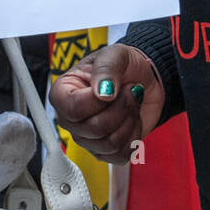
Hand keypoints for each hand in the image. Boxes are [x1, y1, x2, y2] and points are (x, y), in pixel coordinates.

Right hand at [49, 45, 164, 163]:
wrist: (145, 79)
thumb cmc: (124, 65)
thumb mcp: (115, 54)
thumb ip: (106, 68)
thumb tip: (102, 92)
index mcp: (63, 92)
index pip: (73, 109)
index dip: (98, 101)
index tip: (114, 86)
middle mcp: (71, 118)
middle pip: (94, 129)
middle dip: (121, 108)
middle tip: (129, 91)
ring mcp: (87, 137)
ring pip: (109, 143)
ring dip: (129, 120)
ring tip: (131, 103)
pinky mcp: (106, 150)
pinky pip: (121, 154)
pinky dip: (134, 136)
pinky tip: (132, 119)